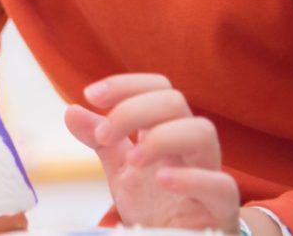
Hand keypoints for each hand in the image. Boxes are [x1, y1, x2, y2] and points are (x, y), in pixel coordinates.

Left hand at [65, 73, 239, 232]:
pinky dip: (192, 178)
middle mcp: (190, 145)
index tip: (90, 95)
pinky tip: (163, 179)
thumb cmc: (155, 206)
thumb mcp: (121, 171)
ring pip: (203, 132)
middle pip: (175, 102)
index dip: (126, 84)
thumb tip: (71, 112)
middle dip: (134, 110)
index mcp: (167, 130)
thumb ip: (101, 141)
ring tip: (133, 159)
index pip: (157, 88)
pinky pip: (221, 185)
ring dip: (162, 137)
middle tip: (104, 135)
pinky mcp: (221, 208)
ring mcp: (209, 173)